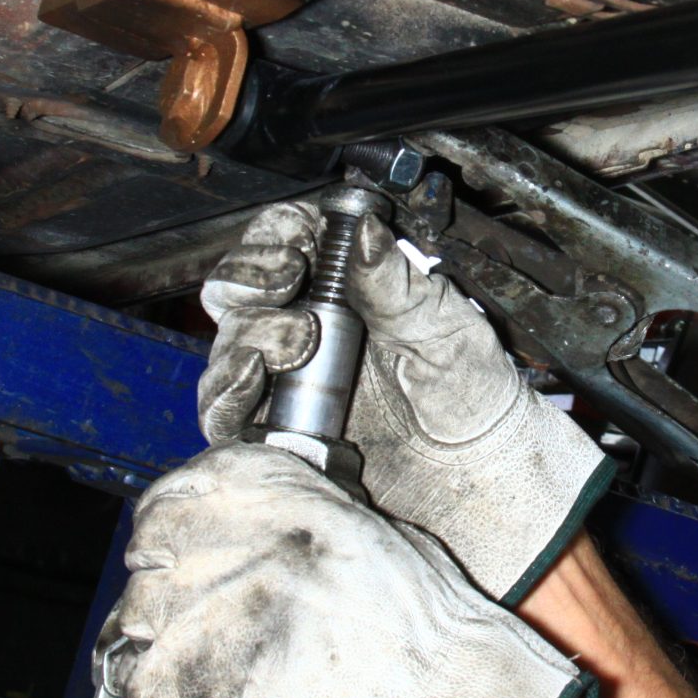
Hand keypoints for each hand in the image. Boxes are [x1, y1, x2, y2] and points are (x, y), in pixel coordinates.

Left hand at [113, 442, 588, 697]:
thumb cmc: (428, 635)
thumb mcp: (372, 537)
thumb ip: (303, 517)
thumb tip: (257, 521)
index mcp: (285, 497)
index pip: (184, 487)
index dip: (174, 517)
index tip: (178, 537)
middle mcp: (241, 542)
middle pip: (148, 546)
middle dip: (160, 574)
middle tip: (188, 602)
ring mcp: (211, 610)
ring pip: (135, 612)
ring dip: (154, 633)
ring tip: (190, 655)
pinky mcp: (196, 682)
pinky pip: (135, 678)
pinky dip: (151, 689)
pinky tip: (186, 695)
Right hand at [197, 199, 611, 603]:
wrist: (475, 471)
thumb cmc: (470, 391)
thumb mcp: (440, 325)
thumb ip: (394, 278)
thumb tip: (363, 226)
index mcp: (345, 284)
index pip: (284, 238)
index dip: (276, 236)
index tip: (295, 251)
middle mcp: (304, 323)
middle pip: (236, 285)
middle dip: (248, 280)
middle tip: (284, 289)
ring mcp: (282, 377)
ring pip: (226, 342)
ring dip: (245, 336)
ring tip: (291, 346)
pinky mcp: (271, 428)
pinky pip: (222, 409)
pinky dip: (224, 393)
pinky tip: (253, 383)